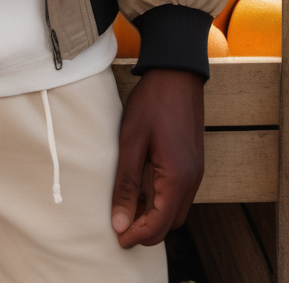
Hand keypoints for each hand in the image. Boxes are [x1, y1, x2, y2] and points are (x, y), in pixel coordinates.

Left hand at [111, 69, 203, 247]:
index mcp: (177, 177)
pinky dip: (162, 202)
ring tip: (128, 210)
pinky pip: (179, 195)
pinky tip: (143, 192)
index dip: (137, 236)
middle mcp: (192, 180)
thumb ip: (127, 185)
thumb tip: (120, 222)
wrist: (177, 73)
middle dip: (147, 231)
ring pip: (176, 211)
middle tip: (120, 226)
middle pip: (170, 224)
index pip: (159, 224)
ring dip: (155, 217)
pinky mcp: (193, 163)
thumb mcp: (131, 142)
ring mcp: (195, 172)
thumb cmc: (152, 103)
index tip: (117, 238)